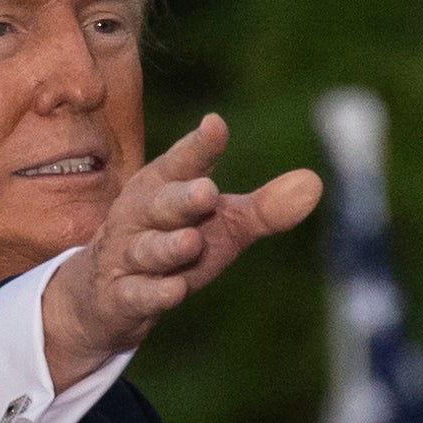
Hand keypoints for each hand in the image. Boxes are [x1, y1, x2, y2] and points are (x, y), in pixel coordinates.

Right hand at [41, 112, 320, 385]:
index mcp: (164, 186)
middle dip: (182, 198)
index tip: (216, 125)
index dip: (199, 147)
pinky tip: (174, 291)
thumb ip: (264, 207)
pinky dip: (154, 293)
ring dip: (168, 247)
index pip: (182, 162)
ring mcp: (127, 257)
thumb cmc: (173, 244)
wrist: (108, 297)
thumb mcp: (221, 225)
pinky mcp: (121, 298)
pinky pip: (136, 294)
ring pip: (148, 250)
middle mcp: (141, 216)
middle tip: (207, 192)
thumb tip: (314, 183)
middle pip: (162, 204)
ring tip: (191, 242)